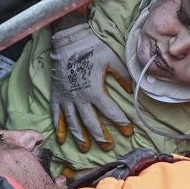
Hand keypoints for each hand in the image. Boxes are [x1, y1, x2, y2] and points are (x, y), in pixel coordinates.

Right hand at [49, 23, 132, 150]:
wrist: (68, 40)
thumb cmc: (92, 48)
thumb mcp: (112, 59)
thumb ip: (122, 76)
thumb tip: (133, 90)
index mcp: (95, 91)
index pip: (111, 112)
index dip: (121, 122)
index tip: (128, 131)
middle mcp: (80, 99)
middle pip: (91, 123)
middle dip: (101, 137)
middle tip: (109, 147)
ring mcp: (67, 98)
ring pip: (74, 124)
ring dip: (80, 138)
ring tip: (85, 149)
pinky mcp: (57, 95)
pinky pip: (57, 115)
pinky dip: (59, 128)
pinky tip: (61, 140)